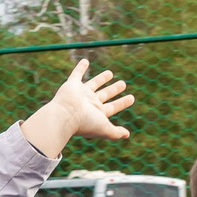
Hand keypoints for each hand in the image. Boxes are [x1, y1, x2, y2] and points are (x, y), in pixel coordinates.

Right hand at [21, 57, 135, 160]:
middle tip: (123, 84)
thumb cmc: (84, 123)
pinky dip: (80, 68)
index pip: (112, 107)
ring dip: (101, 79)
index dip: (122, 103)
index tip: (131, 98)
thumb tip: (127, 135)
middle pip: (104, 94)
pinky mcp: (71, 85)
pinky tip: (85, 61)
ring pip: (93, 84)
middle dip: (114, 89)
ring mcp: (80, 94)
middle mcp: (89, 103)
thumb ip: (115, 132)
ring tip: (110, 73)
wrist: (65, 115)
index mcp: (97, 113)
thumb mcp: (104, 128)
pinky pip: (76, 74)